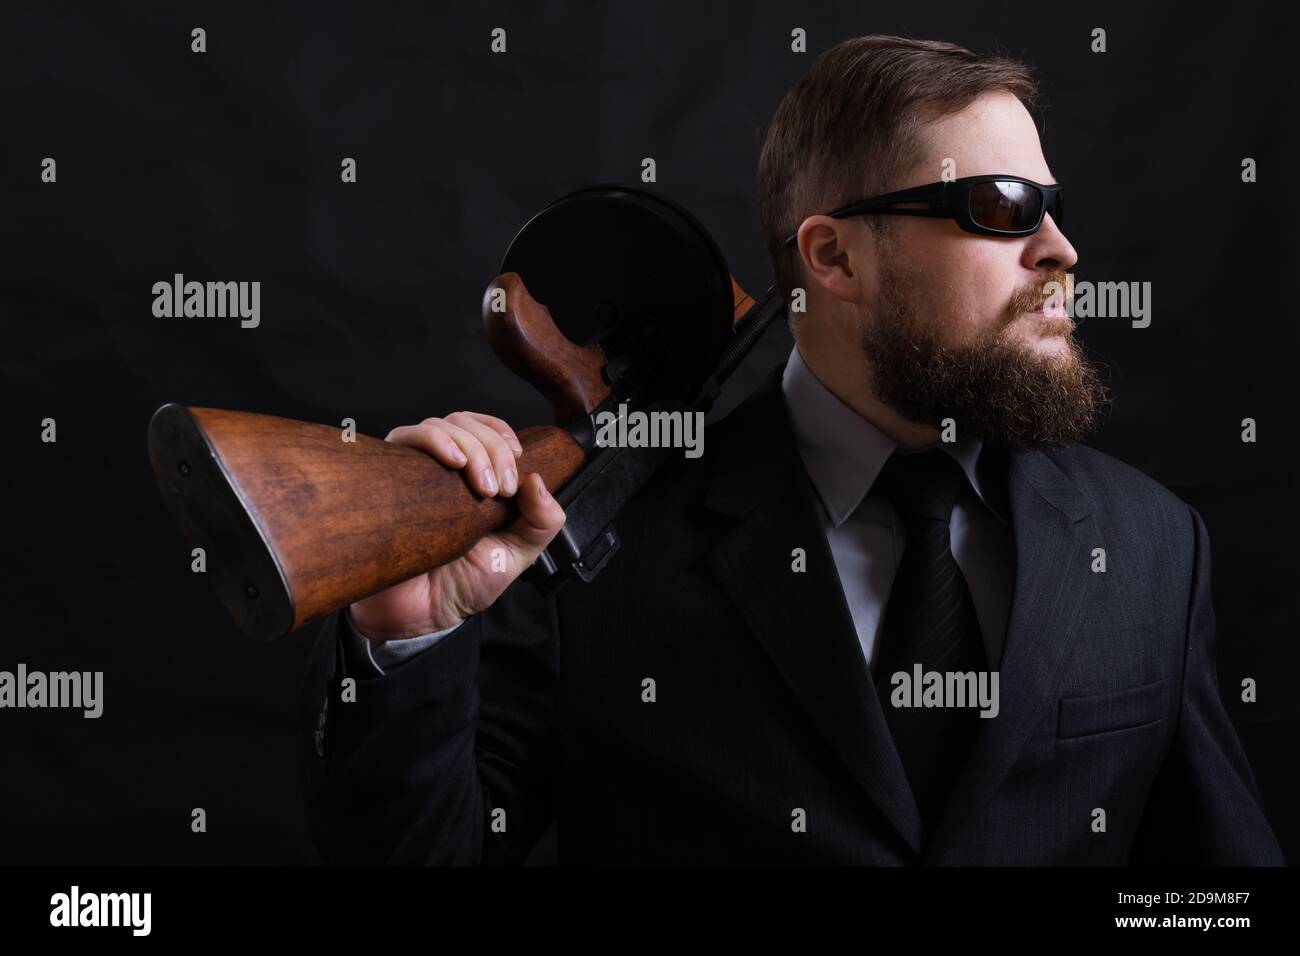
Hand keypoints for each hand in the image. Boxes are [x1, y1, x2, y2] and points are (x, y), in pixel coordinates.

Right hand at [347, 411, 565, 644]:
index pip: (487, 430)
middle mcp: (443, 468)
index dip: (503, 437)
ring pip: (439, 425)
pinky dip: (435, 440)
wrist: (419, 614)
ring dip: (470, 446)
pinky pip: (405, 438)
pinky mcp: (389, 475)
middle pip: (466, 424)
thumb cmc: (463, 584)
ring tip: (482, 487)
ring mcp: (414, 470)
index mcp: (474, 477)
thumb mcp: (517, 555)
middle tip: (500, 489)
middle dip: (492, 448)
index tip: (518, 468)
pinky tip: (452, 462)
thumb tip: (538, 480)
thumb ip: (541, 522)